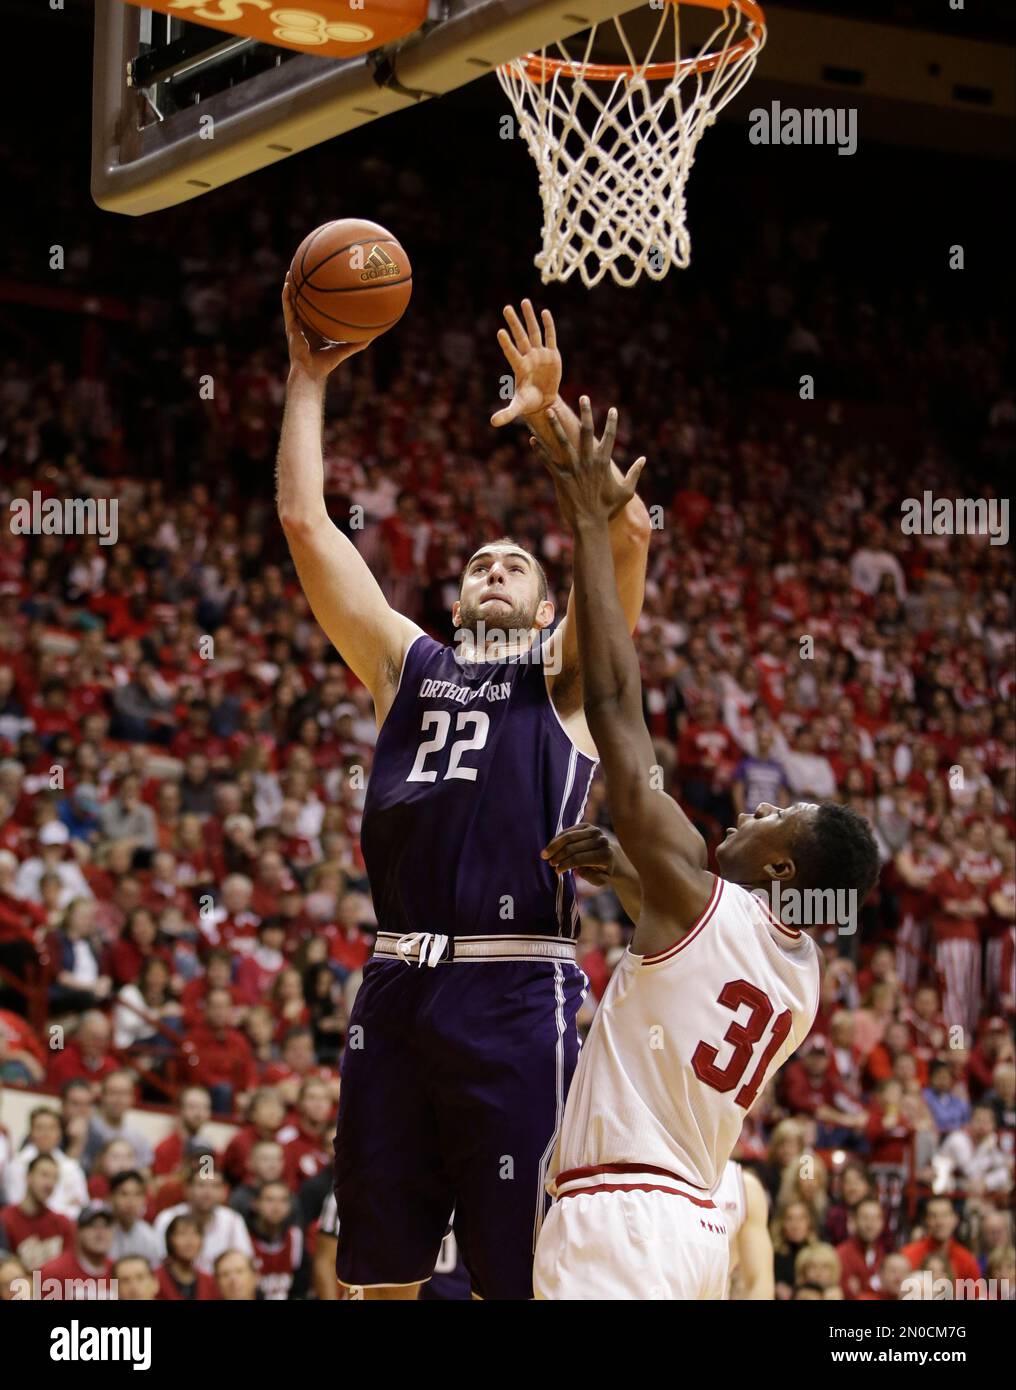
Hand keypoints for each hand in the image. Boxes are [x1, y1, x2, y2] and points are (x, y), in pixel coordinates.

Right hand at [283, 275, 368, 381]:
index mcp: (316, 329)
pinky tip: (288, 283)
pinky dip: (286, 295)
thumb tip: (375, 335)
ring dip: (292, 287)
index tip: (325, 285)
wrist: (311, 372)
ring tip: (292, 271)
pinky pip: (287, 308)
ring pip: (292, 302)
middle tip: (309, 272)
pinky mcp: (290, 327)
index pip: (318, 311)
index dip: (320, 300)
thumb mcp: (345, 349)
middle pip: (305, 303)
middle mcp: (305, 325)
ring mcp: (296, 325)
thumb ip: (359, 342)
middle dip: (305, 289)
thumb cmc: (327, 364)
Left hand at [491, 300, 561, 426]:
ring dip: (529, 317)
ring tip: (524, 301)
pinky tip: (544, 312)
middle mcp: (528, 357)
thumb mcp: (518, 408)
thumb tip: (492, 423)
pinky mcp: (552, 354)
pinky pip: (550, 337)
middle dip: (514, 322)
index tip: (499, 332)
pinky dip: (548, 325)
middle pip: (521, 337)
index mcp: (520, 368)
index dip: (506, 344)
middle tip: (506, 307)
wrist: (543, 401)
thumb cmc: (528, 402)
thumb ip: (507, 413)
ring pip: (534, 332)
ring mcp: (540, 354)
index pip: (512, 353)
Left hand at [531, 397, 644, 527]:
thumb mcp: (626, 491)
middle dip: (586, 413)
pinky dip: (540, 450)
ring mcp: (573, 469)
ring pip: (563, 442)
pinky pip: (548, 461)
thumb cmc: (608, 508)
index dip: (612, 423)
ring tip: (549, 411)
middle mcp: (588, 462)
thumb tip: (644, 459)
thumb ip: (634, 473)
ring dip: (555, 426)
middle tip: (584, 397)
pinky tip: (532, 439)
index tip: (613, 409)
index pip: (610, 437)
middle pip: (587, 432)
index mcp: (604, 463)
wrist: (590, 523)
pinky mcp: (560, 478)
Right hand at [541, 822, 615, 886]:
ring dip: (554, 846)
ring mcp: (594, 831)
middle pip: (572, 848)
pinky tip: (550, 846)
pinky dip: (557, 839)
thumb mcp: (600, 880)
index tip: (556, 871)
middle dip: (558, 856)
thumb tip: (579, 870)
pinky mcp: (587, 825)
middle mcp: (601, 840)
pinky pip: (568, 831)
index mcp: (605, 855)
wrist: (611, 855)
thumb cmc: (602, 871)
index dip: (565, 864)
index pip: (579, 859)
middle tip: (549, 863)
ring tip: (545, 855)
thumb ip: (591, 877)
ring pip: (568, 837)